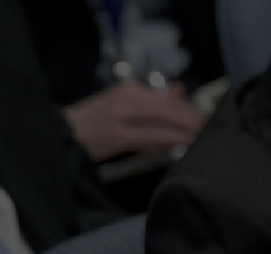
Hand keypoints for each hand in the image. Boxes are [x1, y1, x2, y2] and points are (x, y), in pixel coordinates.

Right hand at [64, 80, 204, 161]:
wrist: (61, 134)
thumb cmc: (92, 123)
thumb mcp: (121, 105)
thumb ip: (150, 100)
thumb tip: (178, 92)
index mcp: (127, 89)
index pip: (166, 98)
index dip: (189, 108)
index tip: (204, 118)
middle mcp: (125, 98)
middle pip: (168, 107)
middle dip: (192, 119)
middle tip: (209, 128)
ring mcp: (121, 117)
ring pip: (162, 121)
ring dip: (184, 131)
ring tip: (201, 137)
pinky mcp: (117, 136)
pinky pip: (150, 138)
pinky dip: (168, 141)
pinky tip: (181, 145)